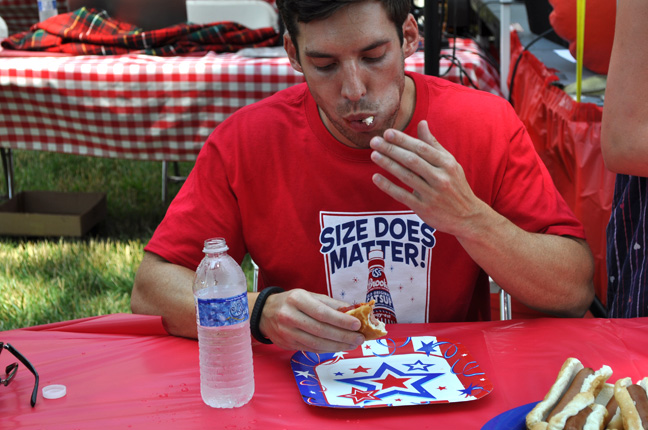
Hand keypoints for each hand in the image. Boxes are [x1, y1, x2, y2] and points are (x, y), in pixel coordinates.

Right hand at [258, 289, 364, 352]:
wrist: (264, 313)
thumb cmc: (292, 302)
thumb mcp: (309, 295)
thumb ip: (330, 304)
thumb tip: (353, 311)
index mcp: (297, 299)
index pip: (322, 312)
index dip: (341, 320)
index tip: (357, 324)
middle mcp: (289, 316)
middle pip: (321, 330)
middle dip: (343, 336)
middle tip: (360, 338)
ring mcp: (287, 332)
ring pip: (316, 343)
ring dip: (338, 346)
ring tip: (353, 344)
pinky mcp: (287, 345)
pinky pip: (311, 349)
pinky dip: (327, 349)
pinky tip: (338, 347)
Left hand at [370, 120, 487, 237]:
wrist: (468, 217)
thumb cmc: (456, 186)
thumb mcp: (450, 163)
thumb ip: (433, 144)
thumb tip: (421, 123)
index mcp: (447, 164)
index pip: (421, 148)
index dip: (403, 140)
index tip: (387, 133)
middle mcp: (440, 178)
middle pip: (412, 160)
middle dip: (391, 149)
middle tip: (374, 141)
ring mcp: (432, 194)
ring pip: (406, 176)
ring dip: (388, 164)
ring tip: (374, 155)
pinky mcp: (424, 209)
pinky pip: (402, 196)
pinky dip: (388, 186)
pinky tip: (376, 178)